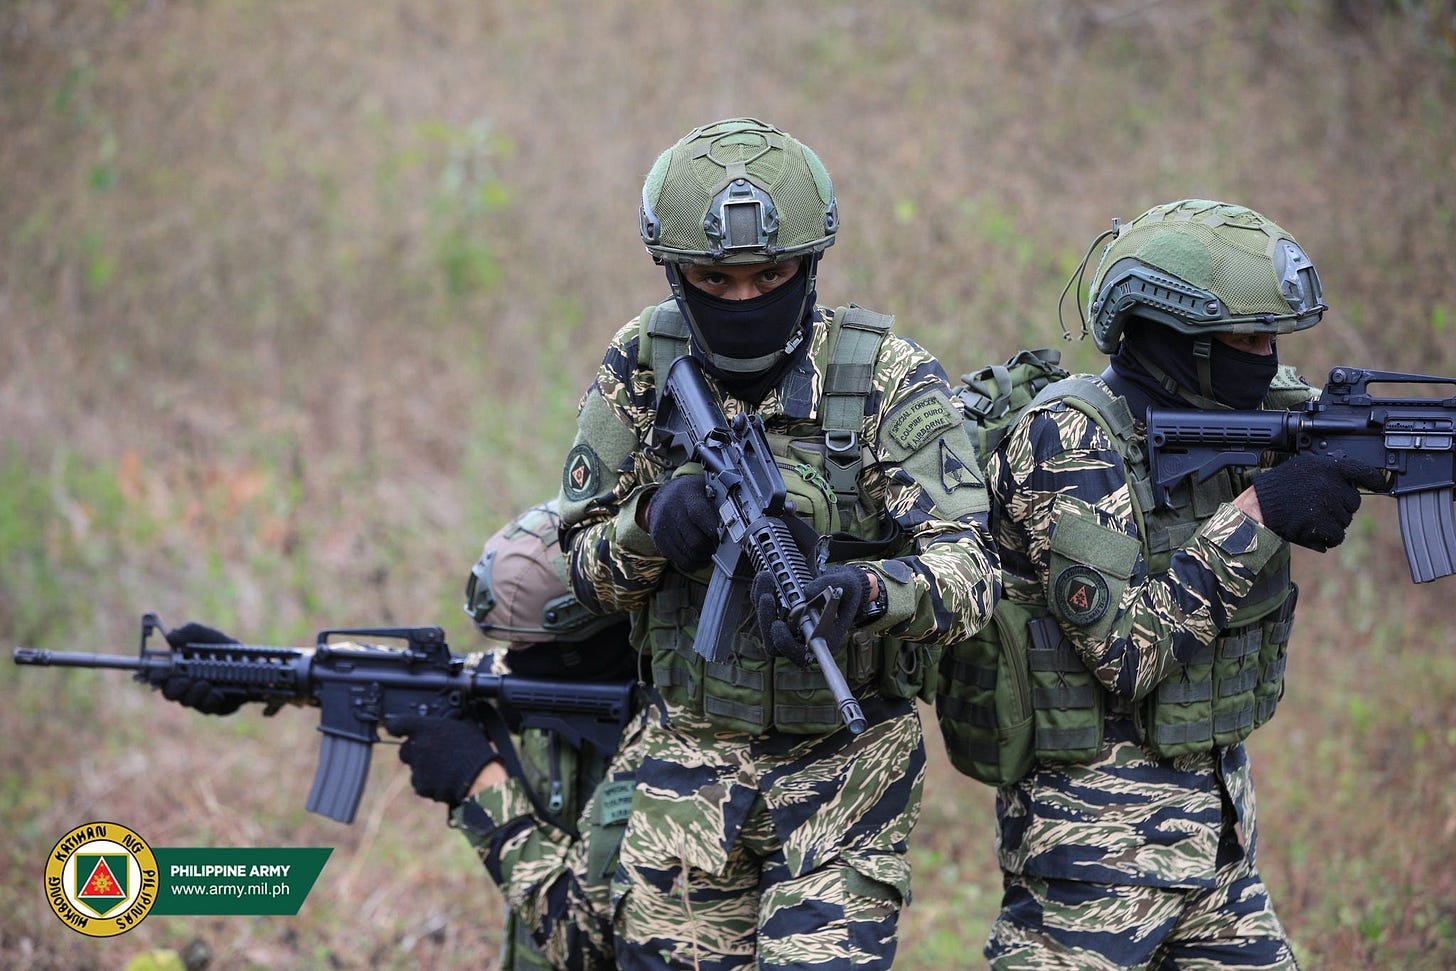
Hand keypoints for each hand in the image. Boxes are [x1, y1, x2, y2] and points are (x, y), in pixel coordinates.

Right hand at [158, 622, 243, 714]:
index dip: (155, 676)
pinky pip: (207, 708)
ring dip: (194, 693)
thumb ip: (190, 632)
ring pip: (187, 702)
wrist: (253, 663)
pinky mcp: (215, 707)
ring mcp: (200, 698)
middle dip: (175, 688)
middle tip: (186, 680)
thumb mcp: (208, 636)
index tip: (160, 673)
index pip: (158, 677)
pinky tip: (218, 692)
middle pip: (169, 693)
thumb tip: (170, 636)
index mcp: (179, 669)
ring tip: (206, 683)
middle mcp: (186, 685)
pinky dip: (210, 699)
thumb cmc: (224, 649)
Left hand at [385, 715, 499, 807]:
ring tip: (444, 769)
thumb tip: (453, 718)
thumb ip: (451, 722)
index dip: (396, 727)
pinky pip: (421, 784)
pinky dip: (429, 784)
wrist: (479, 777)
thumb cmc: (475, 749)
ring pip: (414, 768)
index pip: (397, 724)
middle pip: (404, 750)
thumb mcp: (465, 725)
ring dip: (424, 768)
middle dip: (414, 752)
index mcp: (425, 729)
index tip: (397, 729)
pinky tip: (445, 780)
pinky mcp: (421, 786)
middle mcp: (417, 747)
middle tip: (431, 753)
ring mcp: (417, 768)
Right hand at [648, 474, 718, 570]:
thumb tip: (737, 521)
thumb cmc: (692, 495)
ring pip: (689, 554)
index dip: (713, 530)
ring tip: (711, 551)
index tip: (724, 537)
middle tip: (720, 546)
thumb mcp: (705, 488)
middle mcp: (671, 510)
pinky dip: (693, 563)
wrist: (664, 498)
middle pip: (695, 541)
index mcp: (686, 494)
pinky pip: (680, 561)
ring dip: (704, 557)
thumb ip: (720, 502)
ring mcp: (663, 527)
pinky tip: (699, 555)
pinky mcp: (659, 541)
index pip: (699, 514)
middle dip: (711, 547)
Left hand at [752, 564, 870, 668]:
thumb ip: (829, 587)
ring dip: (762, 602)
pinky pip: (767, 610)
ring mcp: (792, 626)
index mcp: (823, 638)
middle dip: (767, 616)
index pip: (799, 652)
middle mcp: (804, 636)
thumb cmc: (848, 589)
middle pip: (775, 639)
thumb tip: (807, 592)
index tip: (778, 624)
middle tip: (767, 595)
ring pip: (767, 623)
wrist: (844, 583)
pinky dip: (762, 594)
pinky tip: (765, 579)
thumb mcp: (846, 584)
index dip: (784, 643)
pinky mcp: (783, 615)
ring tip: (765, 578)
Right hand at [1251, 453, 1387, 550]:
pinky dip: (1327, 538)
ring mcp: (1326, 503)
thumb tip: (1352, 483)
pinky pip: (1337, 536)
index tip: (1382, 485)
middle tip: (1318, 508)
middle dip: (1340, 508)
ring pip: (1345, 521)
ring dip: (1332, 524)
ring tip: (1310, 519)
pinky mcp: (1321, 522)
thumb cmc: (1276, 489)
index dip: (1374, 479)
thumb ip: (1326, 473)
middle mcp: (1329, 483)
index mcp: (1326, 467)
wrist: (1257, 508)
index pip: (1360, 470)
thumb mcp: (1302, 469)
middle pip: (1353, 503)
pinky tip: (1312, 532)